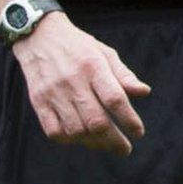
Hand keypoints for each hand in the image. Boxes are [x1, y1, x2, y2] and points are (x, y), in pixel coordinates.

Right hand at [11, 13, 151, 154]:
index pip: (115, 99)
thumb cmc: (77, 46)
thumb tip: (144, 92)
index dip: (129, 120)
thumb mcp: (104, 52)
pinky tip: (78, 136)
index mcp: (93, 66)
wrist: (38, 35)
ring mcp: (53, 92)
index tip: (138, 132)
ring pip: (76, 130)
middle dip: (114, 140)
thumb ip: (124, 75)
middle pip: (96, 121)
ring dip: (93, 142)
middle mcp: (73, 80)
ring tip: (103, 143)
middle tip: (124, 148)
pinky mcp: (38, 100)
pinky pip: (53, 131)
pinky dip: (68, 140)